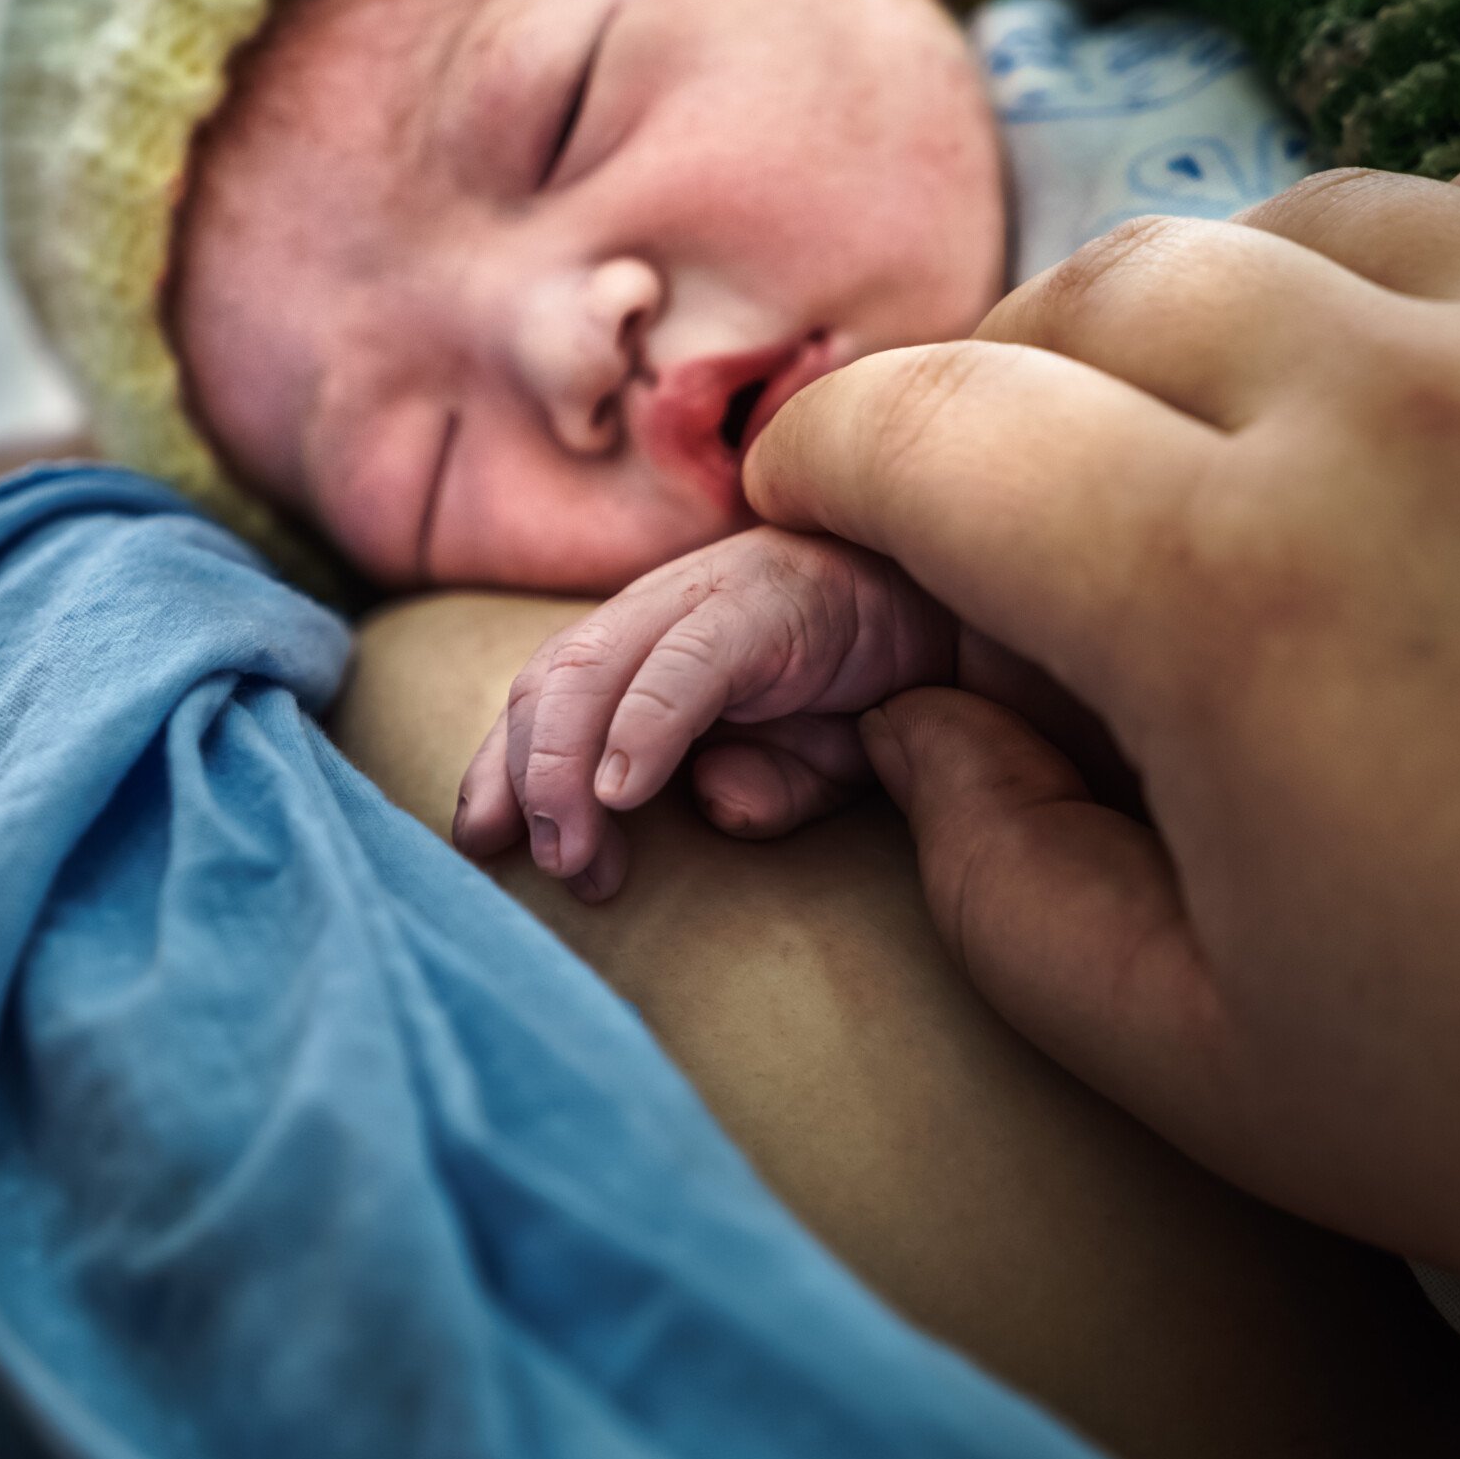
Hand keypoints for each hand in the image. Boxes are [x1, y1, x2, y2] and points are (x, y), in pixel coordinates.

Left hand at [450, 526, 954, 900]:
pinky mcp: (769, 596)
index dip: (502, 768)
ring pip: (593, 667)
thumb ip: (759, 789)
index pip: (545, 695)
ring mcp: (711, 594)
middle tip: (530, 864)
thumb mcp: (812, 766)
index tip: (482, 845)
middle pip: (548, 680)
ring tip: (572, 852)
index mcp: (650, 643)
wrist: (977, 613)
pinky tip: (624, 788)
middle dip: (520, 777)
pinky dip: (645, 725)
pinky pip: (687, 662)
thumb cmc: (881, 686)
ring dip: (563, 766)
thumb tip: (718, 804)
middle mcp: (663, 609)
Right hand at [745, 138, 1459, 1458]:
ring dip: (1213, 321)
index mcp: (1225, 593)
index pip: (929, 427)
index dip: (825, 459)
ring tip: (1231, 454)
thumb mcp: (1209, 1064)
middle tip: (1018, 522)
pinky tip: (1444, 368)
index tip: (818, 512)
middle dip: (1004, 395)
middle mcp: (1397, 404)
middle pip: (1097, 292)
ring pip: (1303, 218)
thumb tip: (914, 727)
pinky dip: (1444, 252)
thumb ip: (997, 882)